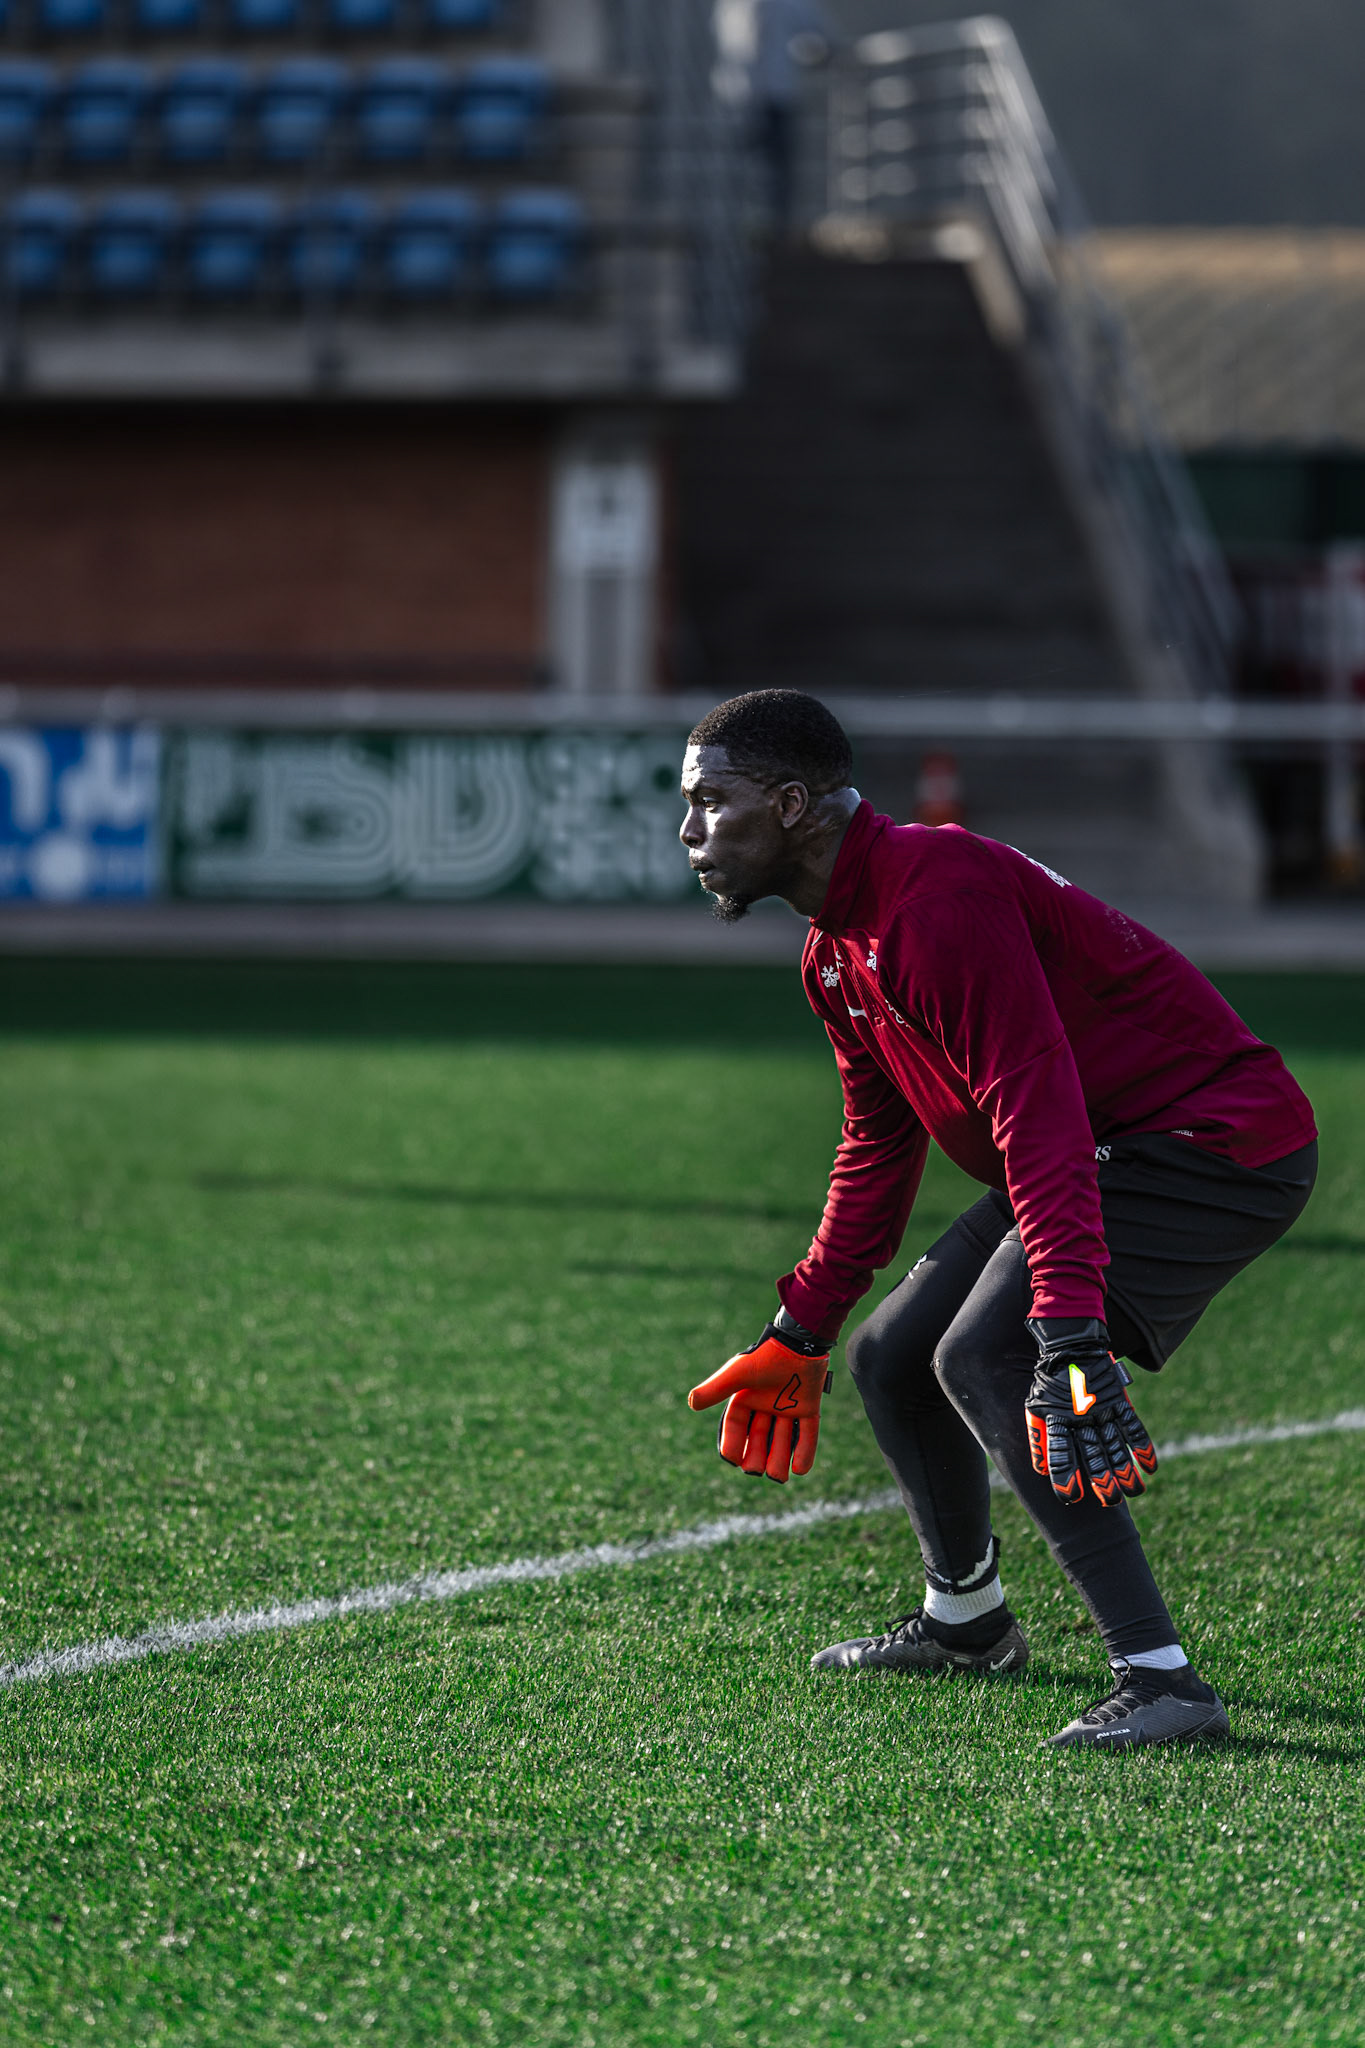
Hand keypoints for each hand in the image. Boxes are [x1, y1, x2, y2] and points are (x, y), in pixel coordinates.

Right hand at [688, 1322, 831, 1482]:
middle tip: (755, 1471)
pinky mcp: (809, 1408)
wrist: (799, 1343)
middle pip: (759, 1438)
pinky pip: (808, 1433)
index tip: (731, 1460)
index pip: (735, 1426)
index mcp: (746, 1398)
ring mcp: (789, 1407)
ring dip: (780, 1458)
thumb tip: (691, 1403)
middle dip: (756, 1456)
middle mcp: (766, 1405)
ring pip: (782, 1439)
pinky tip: (800, 1470)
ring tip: (778, 1476)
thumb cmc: (766, 1357)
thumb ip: (716, 1389)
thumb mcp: (737, 1374)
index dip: (732, 1443)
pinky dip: (804, 1452)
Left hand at [1024, 1317, 1157, 1507]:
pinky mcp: (1118, 1400)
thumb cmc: (1049, 1379)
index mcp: (1056, 1419)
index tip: (1070, 1498)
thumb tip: (1040, 1469)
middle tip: (1110, 1502)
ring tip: (1134, 1492)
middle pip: (1093, 1454)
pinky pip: (1133, 1426)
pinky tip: (1151, 1467)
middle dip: (1102, 1480)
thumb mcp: (1035, 1405)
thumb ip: (1039, 1436)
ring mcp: (1102, 1409)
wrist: (1069, 1342)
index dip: (1065, 1476)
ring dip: (1126, 1470)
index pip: (1060, 1454)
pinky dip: (1143, 1446)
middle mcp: (1080, 1417)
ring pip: (1116, 1445)